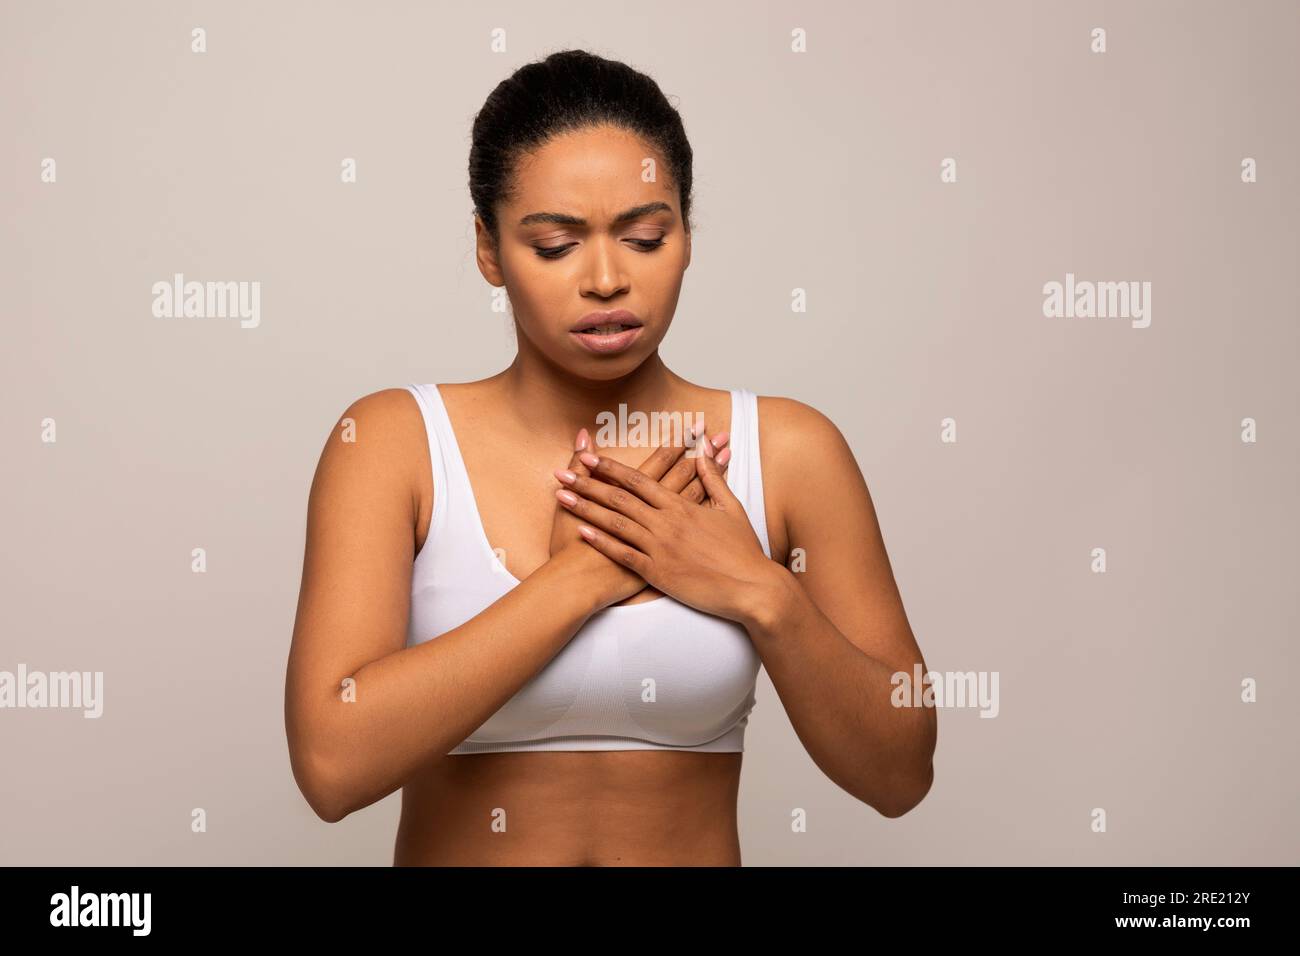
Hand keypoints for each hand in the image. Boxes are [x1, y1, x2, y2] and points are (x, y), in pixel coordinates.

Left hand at [556, 433, 766, 621]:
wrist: (752, 588)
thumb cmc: (743, 550)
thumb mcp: (731, 508)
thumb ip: (713, 478)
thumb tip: (705, 452)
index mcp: (682, 505)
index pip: (639, 479)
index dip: (610, 467)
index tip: (588, 456)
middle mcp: (667, 523)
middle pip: (619, 497)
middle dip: (588, 483)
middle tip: (562, 472)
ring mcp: (661, 548)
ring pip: (616, 523)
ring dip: (586, 508)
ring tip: (562, 497)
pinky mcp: (659, 573)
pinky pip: (624, 555)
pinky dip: (602, 542)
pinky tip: (582, 532)